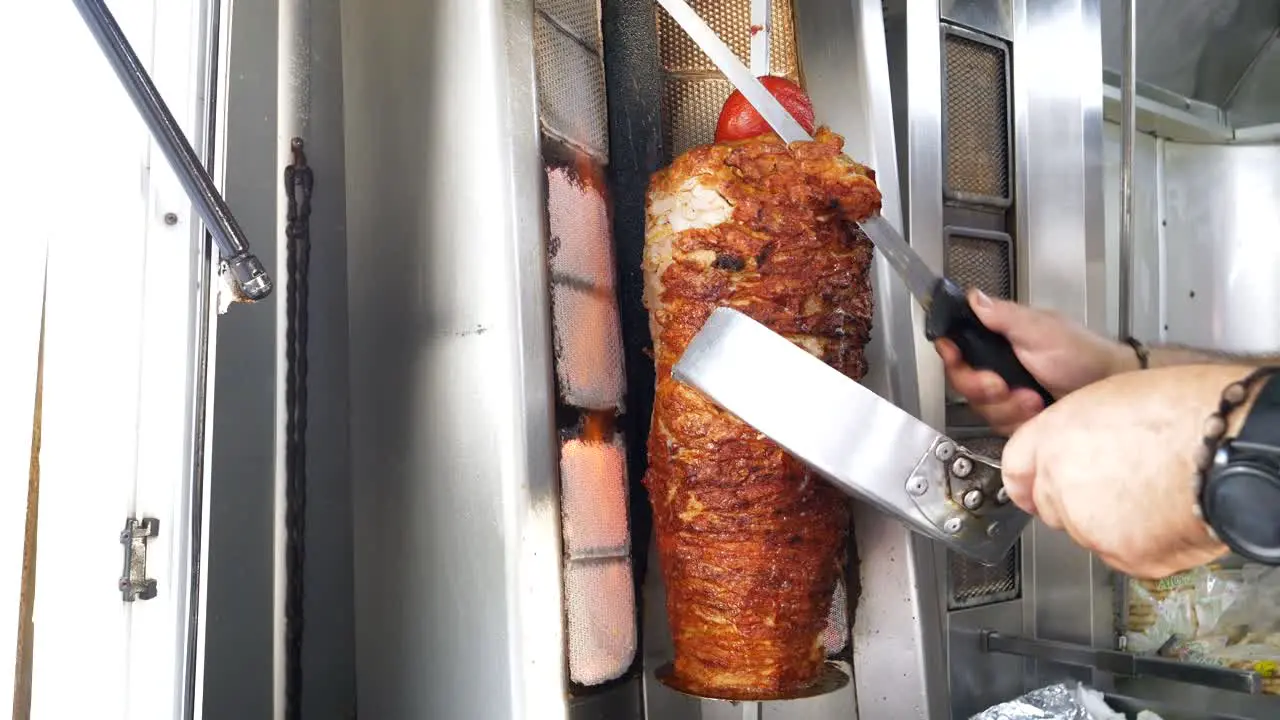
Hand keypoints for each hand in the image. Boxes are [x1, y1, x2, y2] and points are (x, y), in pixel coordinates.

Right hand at [935, 290, 1134, 434]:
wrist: (1109, 387)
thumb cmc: (1083, 355)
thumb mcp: (1042, 330)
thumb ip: (1005, 316)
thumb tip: (975, 298)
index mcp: (999, 340)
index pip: (959, 346)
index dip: (951, 353)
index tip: (953, 355)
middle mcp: (999, 367)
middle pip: (962, 381)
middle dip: (980, 386)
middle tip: (1001, 384)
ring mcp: (1007, 395)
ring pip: (980, 407)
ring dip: (1005, 406)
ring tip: (1032, 399)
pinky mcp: (1017, 419)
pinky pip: (998, 426)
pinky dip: (1017, 421)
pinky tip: (1035, 412)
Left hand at [1001, 365, 1243, 578]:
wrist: (1227, 444)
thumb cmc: (1186, 411)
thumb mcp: (1114, 400)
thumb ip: (1083, 432)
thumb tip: (1086, 450)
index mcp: (1054, 436)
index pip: (1015, 467)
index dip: (1028, 478)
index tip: (1031, 487)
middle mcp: (1060, 481)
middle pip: (1050, 505)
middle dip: (1075, 502)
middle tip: (1118, 488)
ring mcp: (1087, 522)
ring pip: (1086, 533)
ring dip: (1110, 524)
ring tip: (1153, 496)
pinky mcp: (1121, 553)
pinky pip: (1123, 556)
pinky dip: (1142, 545)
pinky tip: (1167, 517)